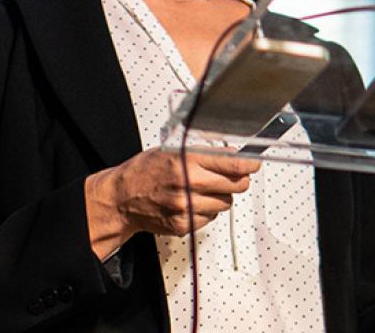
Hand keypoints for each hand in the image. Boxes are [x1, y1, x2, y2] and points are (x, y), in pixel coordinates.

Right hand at [85, 147, 259, 255]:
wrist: (121, 197)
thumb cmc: (144, 172)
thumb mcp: (171, 151)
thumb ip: (201, 153)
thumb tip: (233, 156)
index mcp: (186, 160)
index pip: (232, 164)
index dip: (249, 164)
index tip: (253, 164)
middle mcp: (188, 183)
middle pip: (236, 186)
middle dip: (238, 181)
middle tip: (233, 177)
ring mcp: (186, 206)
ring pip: (226, 203)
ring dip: (220, 197)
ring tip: (201, 190)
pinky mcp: (184, 224)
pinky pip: (211, 219)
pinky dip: (206, 211)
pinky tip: (191, 203)